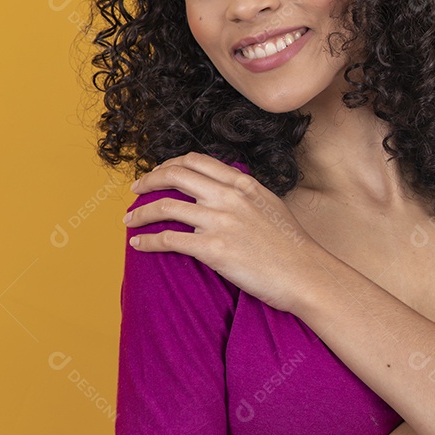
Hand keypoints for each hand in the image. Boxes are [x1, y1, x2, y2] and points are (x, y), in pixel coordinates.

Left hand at [124, 151, 321, 313]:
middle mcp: (229, 197)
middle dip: (148, 180)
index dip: (170, 164)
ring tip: (130, 219)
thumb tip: (223, 189)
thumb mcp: (270, 205)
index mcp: (243, 184)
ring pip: (165, 207)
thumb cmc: (291, 245)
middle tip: (136, 190)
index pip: (196, 161)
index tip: (158, 173)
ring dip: (140, 212)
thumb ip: (245, 193)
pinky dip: (146, 241)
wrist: (304, 273)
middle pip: (174, 176)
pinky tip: (138, 244)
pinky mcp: (213, 249)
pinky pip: (168, 240)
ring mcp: (220, 222)